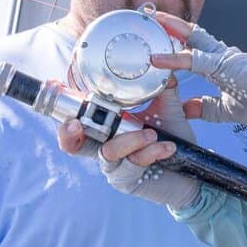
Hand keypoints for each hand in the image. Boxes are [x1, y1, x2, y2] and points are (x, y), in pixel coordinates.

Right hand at [57, 85, 199, 210]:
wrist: (192, 172)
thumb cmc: (174, 140)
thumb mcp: (168, 111)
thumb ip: (162, 88)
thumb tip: (163, 65)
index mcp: (109, 129)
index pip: (78, 120)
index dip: (64, 107)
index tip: (55, 89)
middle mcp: (105, 148)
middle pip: (72, 144)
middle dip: (69, 133)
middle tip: (77, 124)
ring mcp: (114, 167)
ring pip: (108, 151)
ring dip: (130, 140)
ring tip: (152, 134)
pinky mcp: (127, 181)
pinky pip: (131, 165)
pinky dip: (150, 153)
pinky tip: (167, 148)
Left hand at [152, 11, 246, 125]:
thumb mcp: (226, 110)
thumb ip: (206, 107)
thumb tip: (186, 109)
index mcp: (221, 65)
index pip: (195, 49)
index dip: (177, 42)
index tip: (158, 40)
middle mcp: (220, 56)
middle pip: (191, 35)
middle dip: (171, 25)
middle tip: (150, 16)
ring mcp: (222, 58)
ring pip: (192, 39)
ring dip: (170, 29)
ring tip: (151, 21)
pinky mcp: (223, 65)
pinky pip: (194, 60)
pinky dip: (174, 59)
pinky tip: (158, 59)